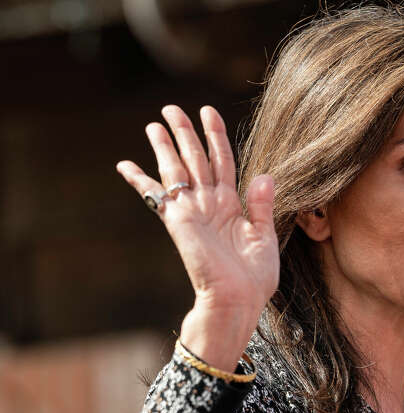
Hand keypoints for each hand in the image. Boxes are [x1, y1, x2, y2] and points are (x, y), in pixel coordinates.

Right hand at [117, 105, 278, 369]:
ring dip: (166, 146)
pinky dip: (140, 180)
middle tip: (171, 108)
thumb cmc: (254, 277)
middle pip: (196, 159)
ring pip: (177, 170)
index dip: (215, 136)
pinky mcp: (179, 222)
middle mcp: (210, 204)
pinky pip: (157, 195)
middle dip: (185, 133)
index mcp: (233, 205)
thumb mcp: (265, 237)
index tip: (208, 111)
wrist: (238, 300)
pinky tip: (125, 165)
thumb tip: (264, 175)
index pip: (223, 161)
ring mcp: (193, 212)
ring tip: (155, 122)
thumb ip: (263, 206)